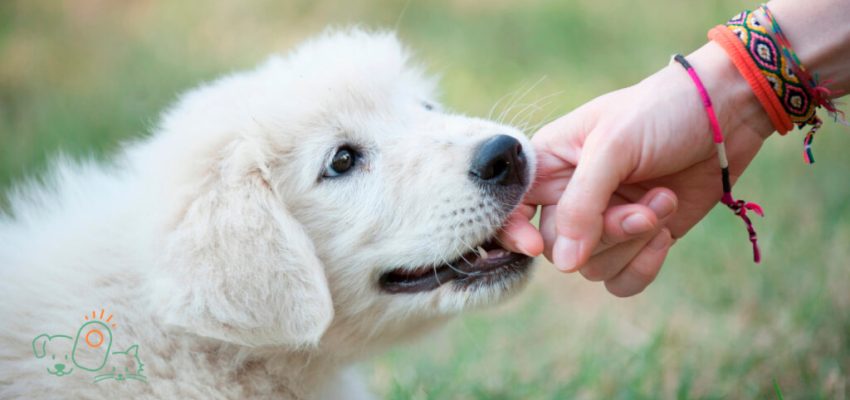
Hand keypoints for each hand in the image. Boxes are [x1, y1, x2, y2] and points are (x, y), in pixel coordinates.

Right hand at [502, 42, 773, 295]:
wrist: (725, 113)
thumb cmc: (661, 112)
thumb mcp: (614, 146)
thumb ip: (582, 204)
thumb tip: (564, 264)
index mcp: (549, 164)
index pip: (511, 210)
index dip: (515, 233)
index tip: (535, 245)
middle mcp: (570, 196)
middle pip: (560, 249)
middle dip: (606, 234)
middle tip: (643, 208)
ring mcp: (604, 221)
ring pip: (592, 268)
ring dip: (634, 242)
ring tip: (663, 201)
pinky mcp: (638, 240)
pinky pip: (622, 280)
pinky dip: (644, 265)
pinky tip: (666, 232)